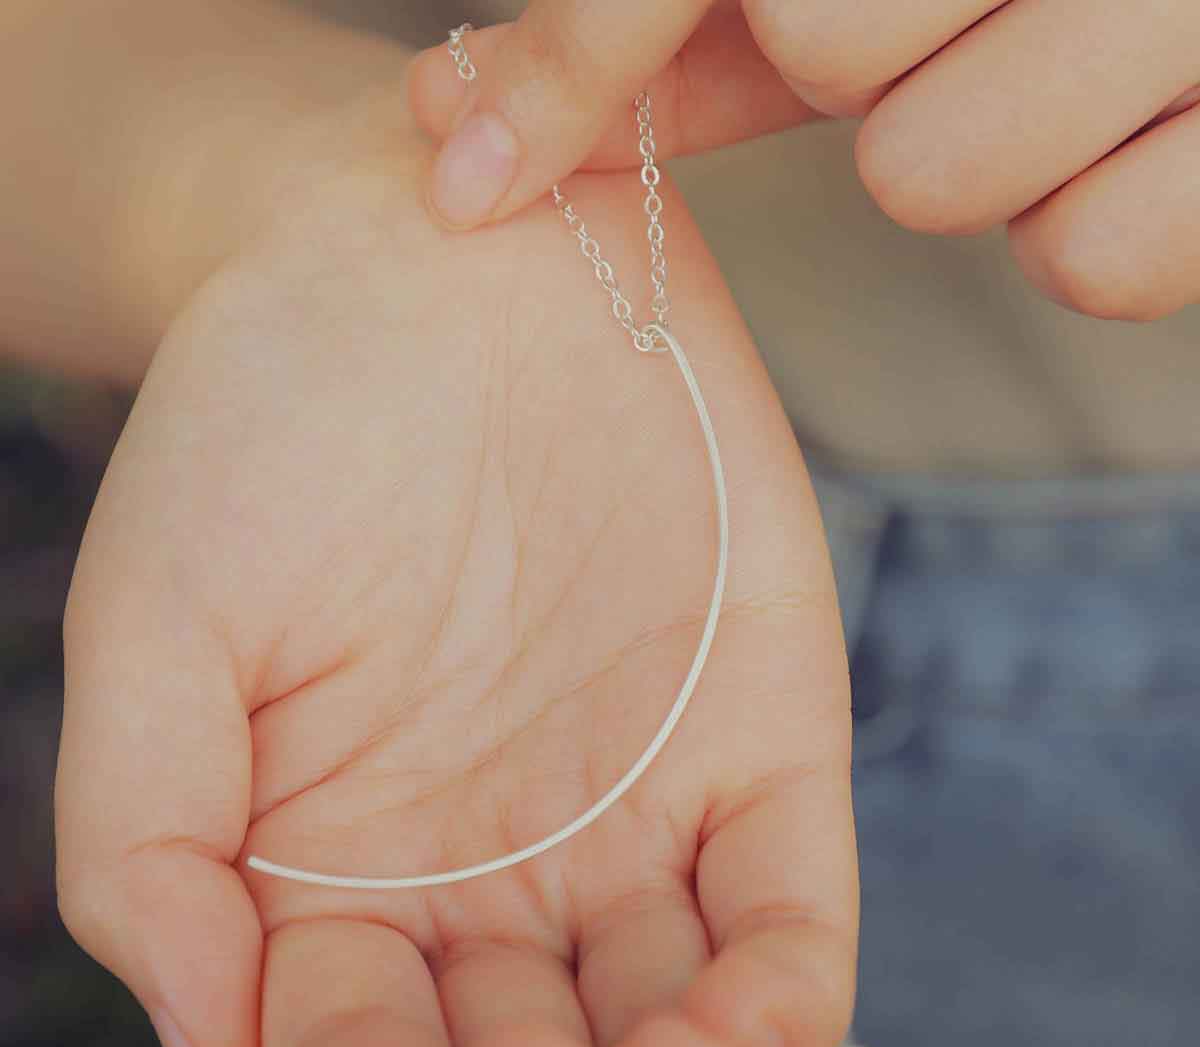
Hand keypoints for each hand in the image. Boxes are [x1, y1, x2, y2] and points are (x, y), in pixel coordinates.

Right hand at [55, 104, 855, 1046]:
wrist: (425, 266)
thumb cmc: (263, 433)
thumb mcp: (156, 630)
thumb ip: (151, 850)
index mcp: (344, 868)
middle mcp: (497, 869)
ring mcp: (637, 814)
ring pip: (676, 1027)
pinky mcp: (757, 741)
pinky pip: (788, 909)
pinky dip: (784, 990)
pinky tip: (752, 1022)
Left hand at [408, 4, 1199, 320]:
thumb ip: (672, 19)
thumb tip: (473, 121)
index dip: (579, 56)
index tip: (470, 178)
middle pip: (825, 43)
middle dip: (849, 61)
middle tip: (945, 13)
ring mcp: (1192, 10)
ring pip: (936, 171)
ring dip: (959, 149)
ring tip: (1044, 71)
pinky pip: (1093, 264)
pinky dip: (1086, 232)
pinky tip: (1130, 148)